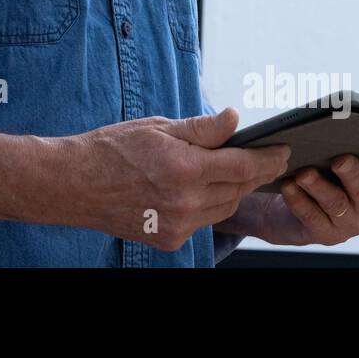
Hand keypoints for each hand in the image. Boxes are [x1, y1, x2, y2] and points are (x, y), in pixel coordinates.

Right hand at [70, 107, 289, 251]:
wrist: (74, 184)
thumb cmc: (113, 148)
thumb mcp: (158, 127)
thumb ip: (202, 128)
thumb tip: (235, 119)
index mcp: (184, 168)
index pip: (243, 165)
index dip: (269, 157)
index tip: (283, 149)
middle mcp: (184, 202)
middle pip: (239, 188)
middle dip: (255, 172)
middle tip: (265, 157)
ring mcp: (177, 225)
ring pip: (225, 207)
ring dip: (234, 189)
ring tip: (232, 170)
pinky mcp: (169, 239)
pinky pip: (203, 221)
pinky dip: (208, 205)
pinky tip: (199, 189)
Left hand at [252, 145, 358, 245]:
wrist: (291, 211)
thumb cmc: (319, 173)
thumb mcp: (332, 159)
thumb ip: (342, 147)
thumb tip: (333, 126)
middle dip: (352, 174)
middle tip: (340, 160)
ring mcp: (349, 224)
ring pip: (336, 203)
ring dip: (319, 186)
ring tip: (303, 173)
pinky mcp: (326, 235)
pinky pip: (312, 216)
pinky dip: (299, 200)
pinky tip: (288, 185)